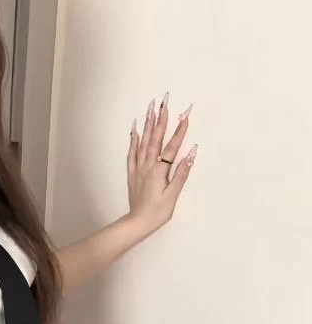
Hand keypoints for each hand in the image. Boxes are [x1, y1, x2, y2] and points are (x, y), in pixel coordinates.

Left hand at [127, 94, 196, 235]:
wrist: (137, 222)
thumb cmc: (158, 212)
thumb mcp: (173, 195)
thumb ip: (182, 173)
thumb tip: (191, 153)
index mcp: (160, 171)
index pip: (172, 146)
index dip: (180, 129)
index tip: (185, 114)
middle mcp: (148, 165)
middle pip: (155, 138)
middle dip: (161, 118)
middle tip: (164, 100)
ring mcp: (139, 168)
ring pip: (143, 141)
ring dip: (148, 123)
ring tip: (150, 107)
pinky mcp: (132, 173)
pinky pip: (132, 152)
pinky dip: (134, 139)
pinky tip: (135, 128)